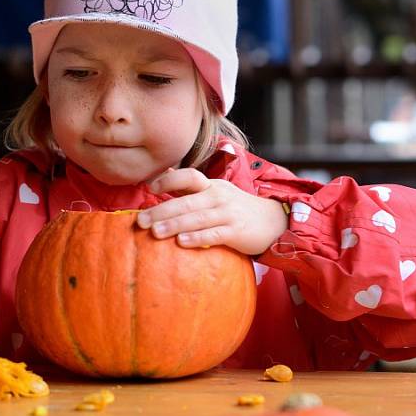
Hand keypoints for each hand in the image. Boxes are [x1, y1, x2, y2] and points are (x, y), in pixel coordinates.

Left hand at [136, 168, 287, 254]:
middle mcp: (218, 197)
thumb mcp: (215, 191)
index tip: (150, 188)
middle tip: (141, 221)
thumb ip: (191, 186)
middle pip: (187, 201)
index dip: (169, 180)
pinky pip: (214, 235)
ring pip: (197, 218)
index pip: (189, 176)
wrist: (274, 222)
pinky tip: (182, 242)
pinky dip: (198, 238)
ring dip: (175, 225)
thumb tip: (165, 172)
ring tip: (155, 232)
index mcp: (211, 186)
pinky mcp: (236, 232)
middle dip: (162, 210)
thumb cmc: (236, 207)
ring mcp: (228, 214)